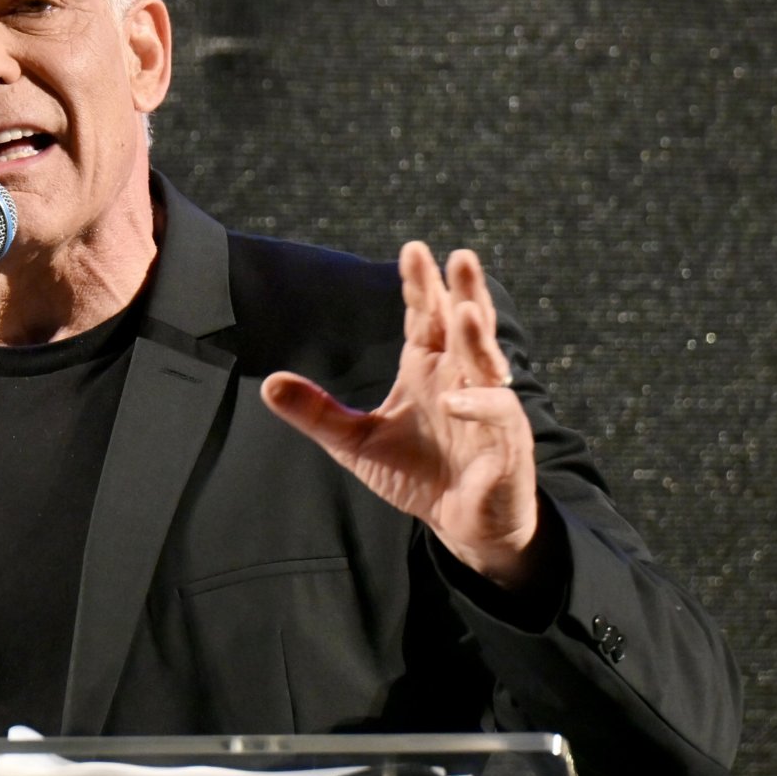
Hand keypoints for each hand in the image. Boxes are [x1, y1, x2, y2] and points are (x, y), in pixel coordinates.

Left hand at [260, 242, 543, 588]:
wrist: (463, 525)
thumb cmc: (417, 474)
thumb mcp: (356, 441)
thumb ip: (318, 412)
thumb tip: (269, 384)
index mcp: (427, 366)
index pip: (425, 316)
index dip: (420, 286)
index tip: (412, 250)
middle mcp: (461, 376)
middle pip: (466, 323)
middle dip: (463, 290)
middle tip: (458, 256)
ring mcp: (488, 406)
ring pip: (488, 360)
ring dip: (479, 335)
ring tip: (466, 308)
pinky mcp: (506, 441)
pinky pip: (498, 414)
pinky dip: (480, 404)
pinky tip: (455, 400)